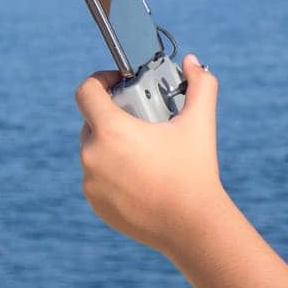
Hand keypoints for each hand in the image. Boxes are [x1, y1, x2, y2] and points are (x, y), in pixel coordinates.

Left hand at [75, 54, 230, 254]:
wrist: (191, 225)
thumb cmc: (194, 170)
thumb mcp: (200, 122)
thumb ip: (200, 85)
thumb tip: (193, 62)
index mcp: (112, 131)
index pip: (86, 92)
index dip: (100, 80)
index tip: (118, 81)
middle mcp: (93, 156)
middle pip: (92, 121)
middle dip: (114, 115)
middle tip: (143, 118)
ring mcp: (91, 183)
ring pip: (94, 150)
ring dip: (112, 143)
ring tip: (144, 149)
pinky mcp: (96, 204)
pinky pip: (97, 177)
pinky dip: (112, 171)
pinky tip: (140, 175)